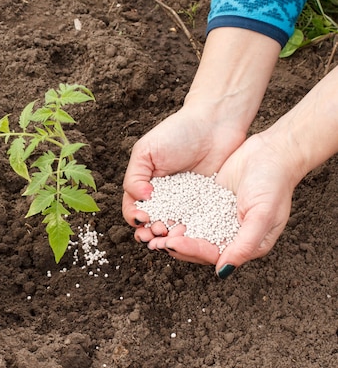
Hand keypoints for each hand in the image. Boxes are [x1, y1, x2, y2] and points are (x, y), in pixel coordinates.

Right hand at [122, 104, 246, 243]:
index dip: (135, 217)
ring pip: (173, 228)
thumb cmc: (178, 132)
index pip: (133, 208)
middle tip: (157, 233)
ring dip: (169, 237)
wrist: (216, 123)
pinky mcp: (207, 205)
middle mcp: (163, 197)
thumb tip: (140, 200)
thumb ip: (135, 176)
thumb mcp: (147, 151)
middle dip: (150, 233)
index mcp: (144, 185)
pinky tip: (191, 235)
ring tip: (171, 239)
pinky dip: (192, 233)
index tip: (143, 218)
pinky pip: (197, 223)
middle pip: (151, 224)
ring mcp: (185, 203)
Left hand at [146, 133, 299, 277]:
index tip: (170, 243)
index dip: (189, 250)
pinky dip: (173, 213)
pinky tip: (158, 211)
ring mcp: (217, 217)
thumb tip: (222, 271)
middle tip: (151, 240)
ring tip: (150, 229)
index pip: (211, 254)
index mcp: (244, 244)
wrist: (272, 152)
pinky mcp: (208, 201)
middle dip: (174, 244)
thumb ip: (245, 244)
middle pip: (196, 246)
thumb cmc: (274, 184)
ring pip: (189, 230)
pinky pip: (188, 211)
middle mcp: (229, 234)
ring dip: (170, 231)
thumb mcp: (262, 215)